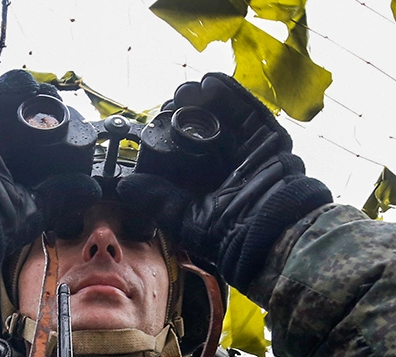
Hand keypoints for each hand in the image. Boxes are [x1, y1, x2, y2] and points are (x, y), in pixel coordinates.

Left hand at [171, 74, 331, 290]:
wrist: (271, 232)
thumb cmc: (231, 234)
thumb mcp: (185, 217)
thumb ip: (157, 199)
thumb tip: (124, 186)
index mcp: (206, 181)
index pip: (183, 149)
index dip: (170, 132)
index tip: (156, 121)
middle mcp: (226, 162)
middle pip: (203, 126)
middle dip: (185, 111)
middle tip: (171, 103)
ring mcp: (247, 147)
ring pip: (223, 114)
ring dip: (203, 98)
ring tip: (186, 91)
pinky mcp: (267, 137)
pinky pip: (249, 109)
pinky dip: (231, 94)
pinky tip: (211, 82)